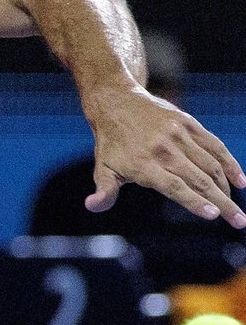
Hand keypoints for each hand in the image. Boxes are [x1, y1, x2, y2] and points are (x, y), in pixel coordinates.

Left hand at [84, 87, 245, 226]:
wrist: (117, 102)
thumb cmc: (111, 143)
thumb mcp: (102, 168)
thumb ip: (104, 191)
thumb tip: (92, 206)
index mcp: (143, 164)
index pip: (173, 186)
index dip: (193, 201)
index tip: (213, 215)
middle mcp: (163, 149)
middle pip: (198, 179)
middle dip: (222, 202)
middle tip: (239, 222)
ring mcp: (179, 135)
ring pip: (211, 165)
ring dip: (227, 188)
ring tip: (236, 210)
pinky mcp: (189, 124)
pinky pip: (215, 146)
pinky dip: (230, 163)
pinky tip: (240, 181)